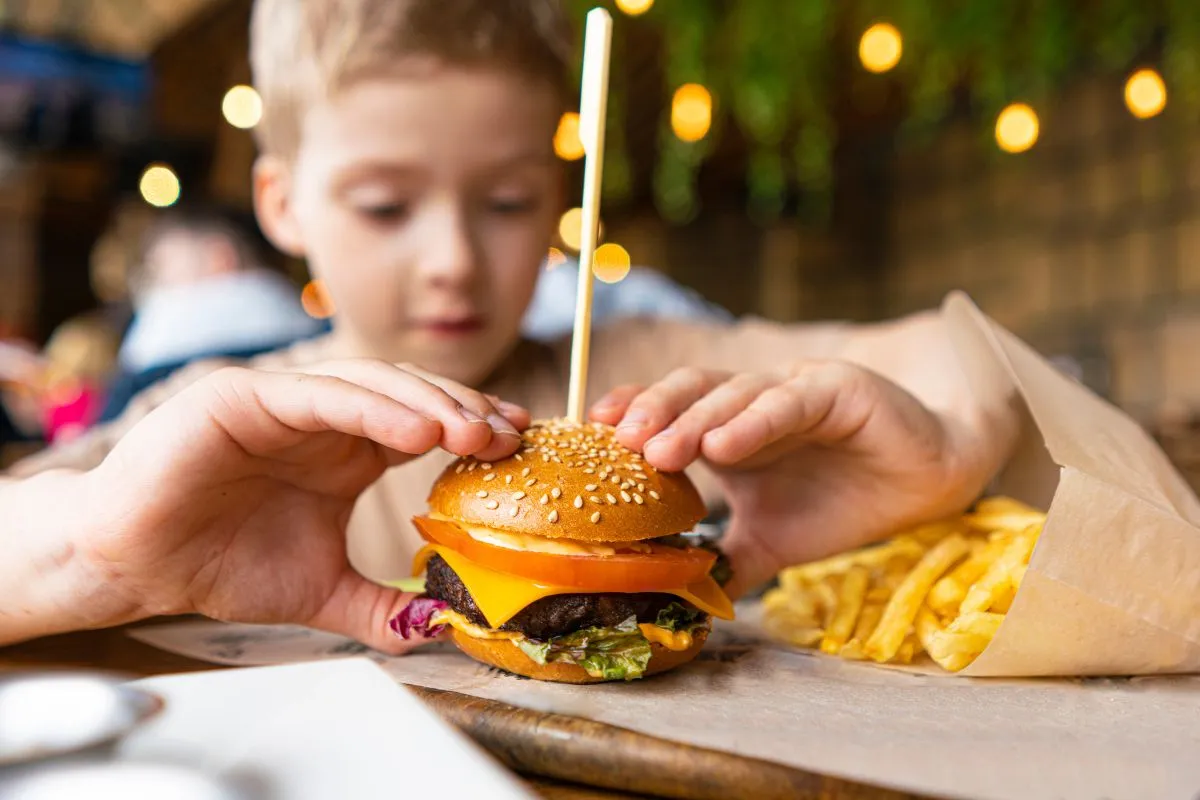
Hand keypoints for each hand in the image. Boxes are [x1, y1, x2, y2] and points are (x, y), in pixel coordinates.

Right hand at [65, 360, 527, 651]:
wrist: (134, 565)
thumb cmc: (220, 564)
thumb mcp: (324, 591)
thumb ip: (383, 607)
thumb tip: (445, 627)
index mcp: (350, 449)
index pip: (427, 425)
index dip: (475, 430)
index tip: (522, 449)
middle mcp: (326, 417)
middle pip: (414, 398)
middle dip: (467, 414)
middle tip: (512, 439)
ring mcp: (287, 400)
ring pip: (375, 386)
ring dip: (431, 405)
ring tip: (476, 433)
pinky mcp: (245, 396)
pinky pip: (321, 395)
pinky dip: (373, 408)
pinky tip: (418, 430)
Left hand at [590, 362, 1002, 597]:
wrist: (927, 483)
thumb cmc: (842, 502)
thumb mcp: (773, 540)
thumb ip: (729, 561)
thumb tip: (684, 600)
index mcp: (729, 428)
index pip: (670, 413)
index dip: (632, 418)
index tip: (591, 439)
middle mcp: (752, 402)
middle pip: (690, 394)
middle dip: (652, 415)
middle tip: (616, 444)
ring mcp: (792, 389)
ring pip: (733, 395)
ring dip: (694, 419)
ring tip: (659, 449)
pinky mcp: (835, 388)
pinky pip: (788, 401)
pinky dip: (755, 421)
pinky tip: (723, 445)